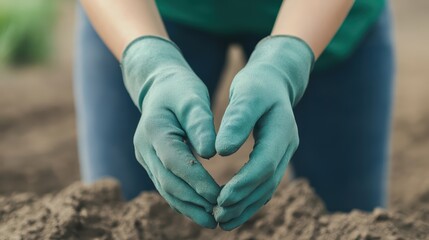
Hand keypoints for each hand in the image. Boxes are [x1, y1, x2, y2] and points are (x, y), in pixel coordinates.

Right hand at [121, 36, 219, 227]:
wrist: (160, 88)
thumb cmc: (180, 90)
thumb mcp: (193, 98)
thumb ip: (201, 124)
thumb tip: (211, 154)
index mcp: (154, 129)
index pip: (176, 162)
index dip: (197, 181)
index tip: (219, 196)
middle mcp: (144, 147)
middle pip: (167, 182)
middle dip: (193, 202)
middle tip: (217, 216)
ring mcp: (145, 157)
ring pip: (165, 189)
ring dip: (187, 207)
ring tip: (211, 220)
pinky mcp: (151, 163)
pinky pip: (165, 186)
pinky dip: (182, 200)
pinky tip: (199, 210)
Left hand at [214, 36, 313, 229]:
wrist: (274, 80)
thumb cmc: (257, 84)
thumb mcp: (246, 94)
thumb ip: (237, 120)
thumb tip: (220, 151)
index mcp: (281, 130)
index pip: (264, 164)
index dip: (244, 184)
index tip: (221, 198)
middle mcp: (287, 146)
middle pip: (267, 182)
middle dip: (243, 201)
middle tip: (218, 216)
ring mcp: (284, 153)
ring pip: (267, 188)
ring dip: (246, 206)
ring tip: (223, 220)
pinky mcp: (275, 157)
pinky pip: (265, 183)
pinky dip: (249, 199)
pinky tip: (233, 208)